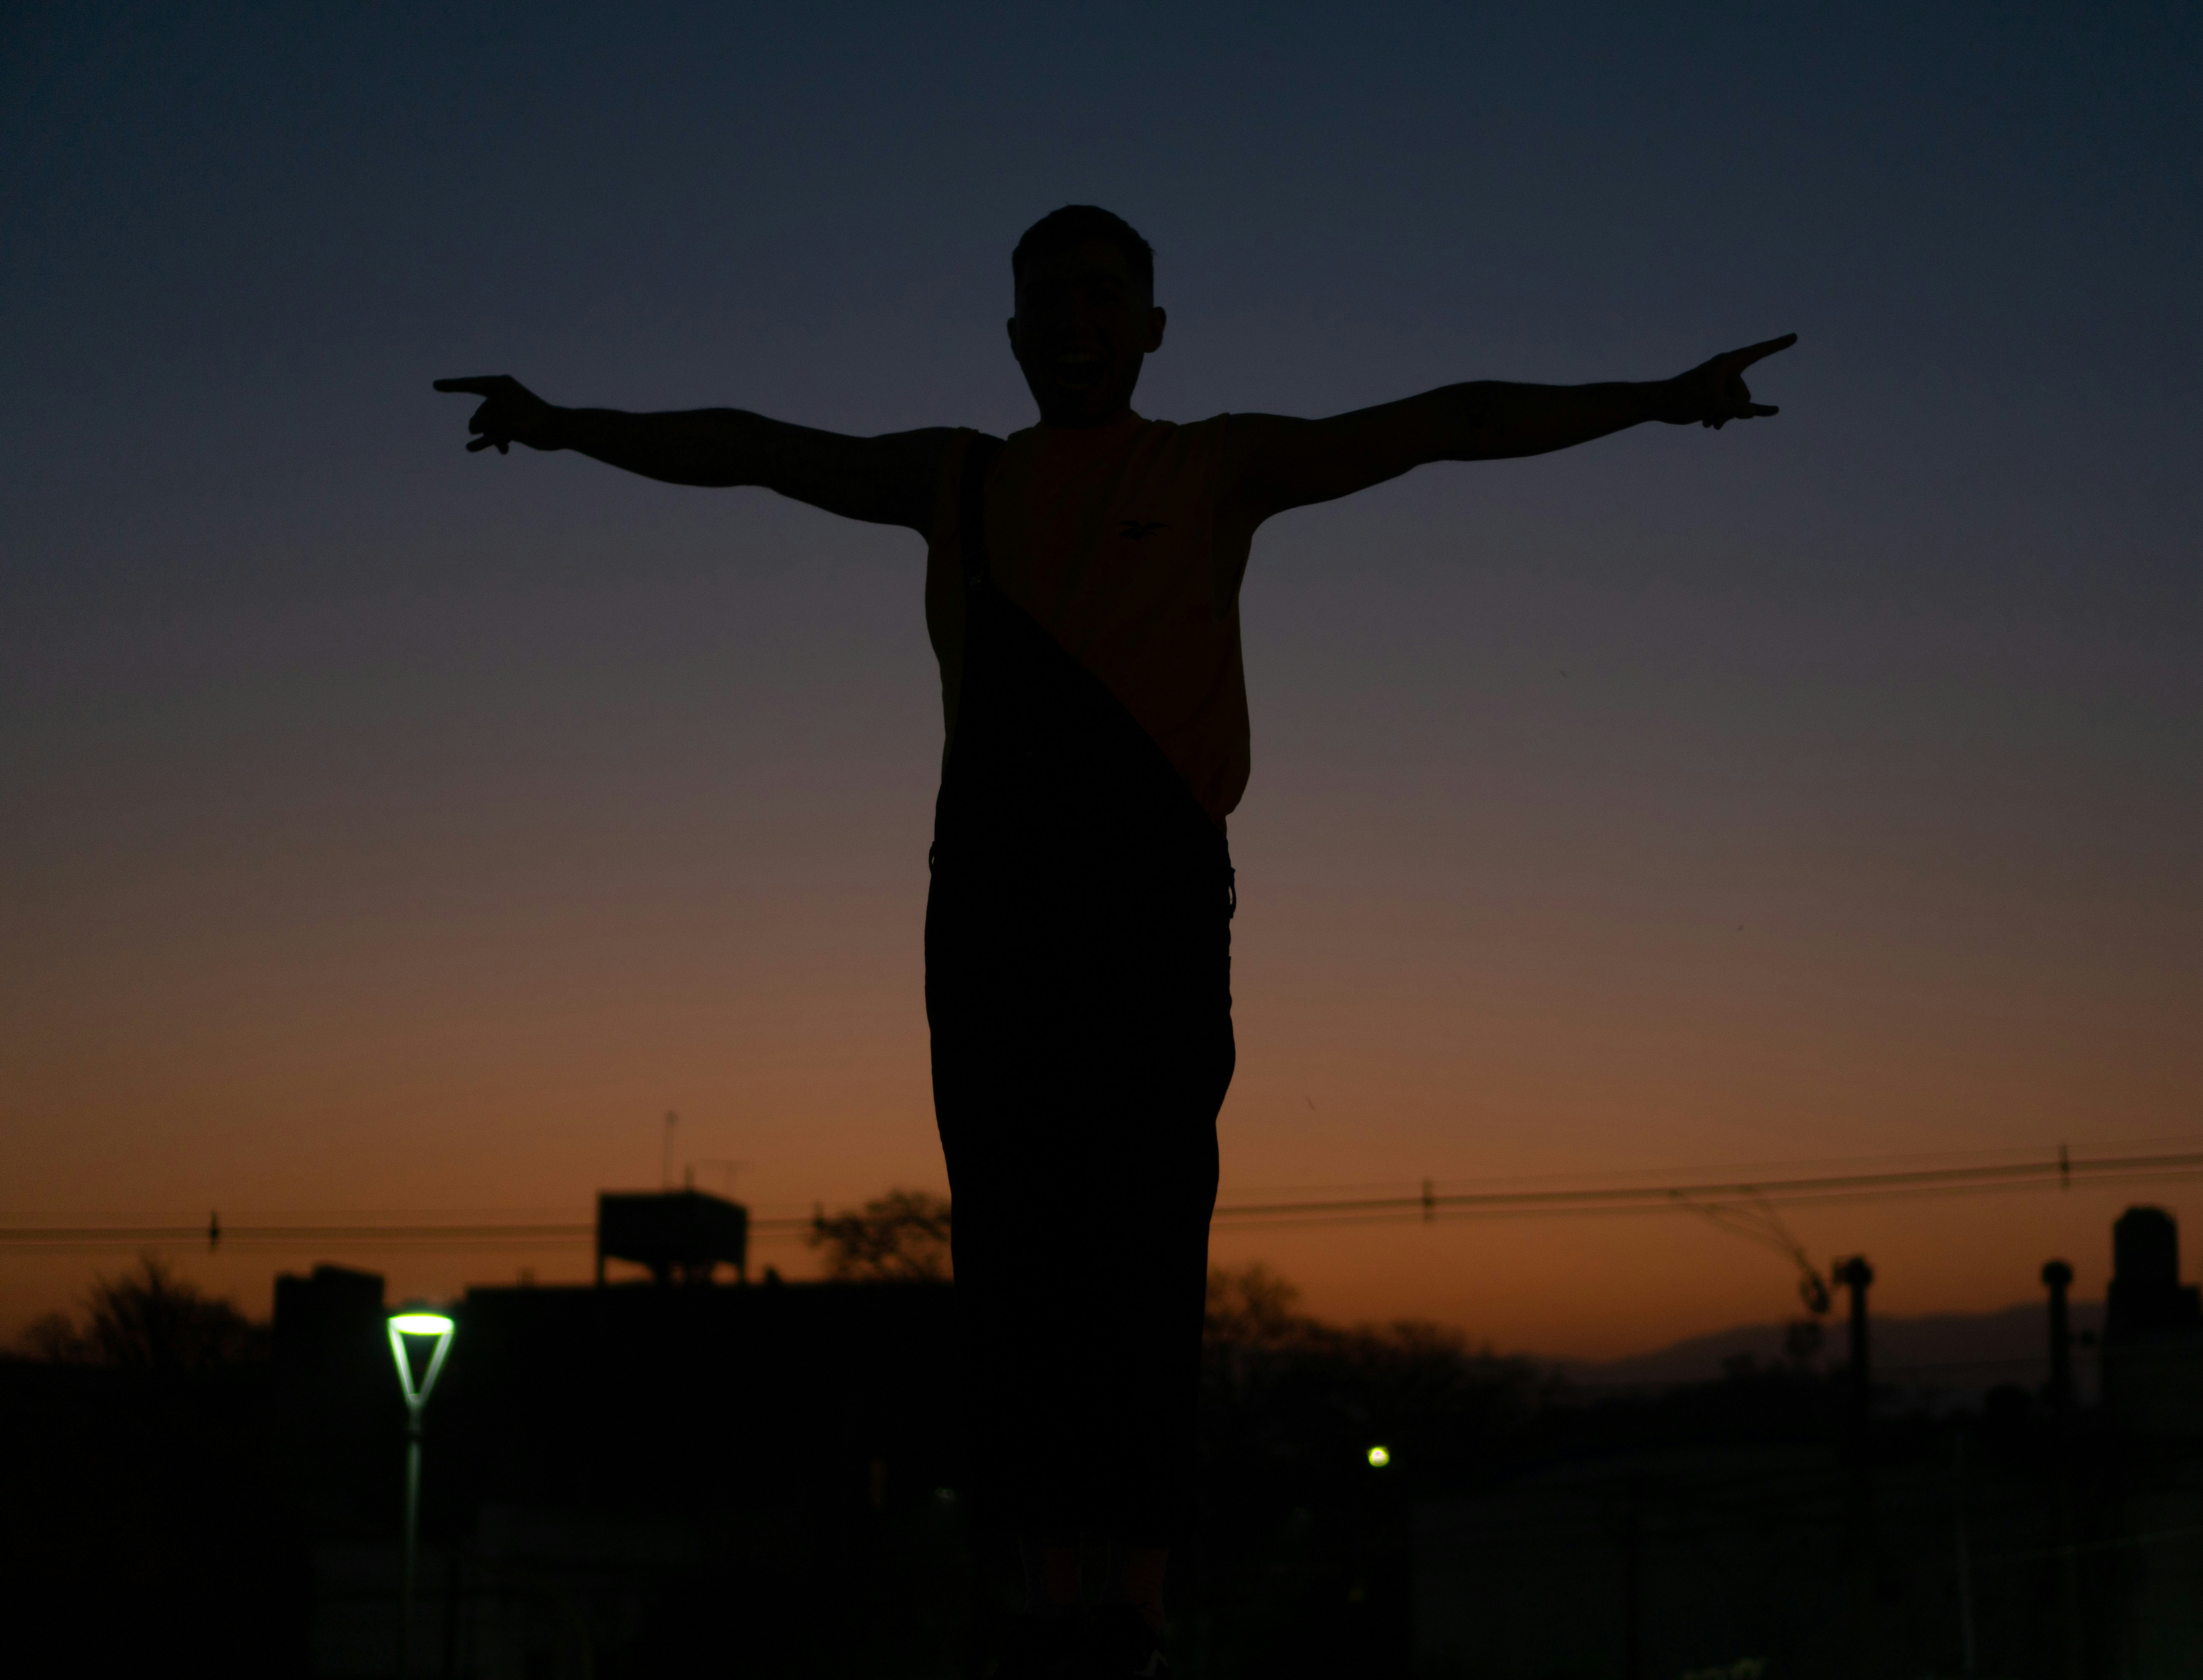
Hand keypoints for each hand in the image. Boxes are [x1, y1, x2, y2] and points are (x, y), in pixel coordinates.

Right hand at [432, 374, 561, 453]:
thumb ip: (479, 423)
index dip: (451, 386)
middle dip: (485, 426)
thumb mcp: (498, 422)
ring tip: (470, 449)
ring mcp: (508, 409)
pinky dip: (497, 441)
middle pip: (481, 413)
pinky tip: (503, 452)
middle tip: (502, 431)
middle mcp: (503, 395)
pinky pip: (498, 432)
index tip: (435, 385)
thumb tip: (473, 428)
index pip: (469, 385)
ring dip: (485, 437)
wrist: (560, 430)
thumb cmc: (531, 422)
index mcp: (499, 385)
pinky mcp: (514, 423)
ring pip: (488, 425)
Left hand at [1654, 334, 1795, 428]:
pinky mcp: (1715, 396)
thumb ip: (1737, 409)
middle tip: (1709, 409)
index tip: (1795, 336)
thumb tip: (1754, 413)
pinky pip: (1731, 410)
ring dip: (1724, 416)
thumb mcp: (1714, 404)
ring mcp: (1721, 384)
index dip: (1778, 345)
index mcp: (1727, 363)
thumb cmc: (1683, 398)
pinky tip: (1735, 418)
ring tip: (1706, 419)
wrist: (1658, 404)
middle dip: (1731, 408)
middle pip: (1745, 394)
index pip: (1759, 351)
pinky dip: (1725, 416)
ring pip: (1737, 406)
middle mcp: (1726, 371)